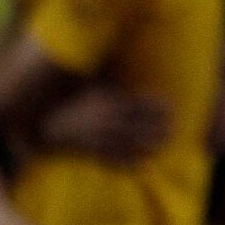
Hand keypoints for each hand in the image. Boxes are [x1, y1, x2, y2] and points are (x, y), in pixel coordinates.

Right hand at [38, 87, 170, 160]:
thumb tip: (128, 62)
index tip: (171, 108)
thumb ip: (114, 79)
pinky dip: (130, 161)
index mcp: (111, 103)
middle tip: (173, 127)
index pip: (142, 105)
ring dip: (150, 144)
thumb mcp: (95, 86)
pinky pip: (115, 159)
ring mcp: (102, 138)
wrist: (50, 124)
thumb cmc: (76, 102)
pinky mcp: (94, 152)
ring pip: (132, 143)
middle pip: (141, 125)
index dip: (159, 107)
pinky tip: (143, 161)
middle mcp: (108, 121)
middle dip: (159, 127)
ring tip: (163, 143)